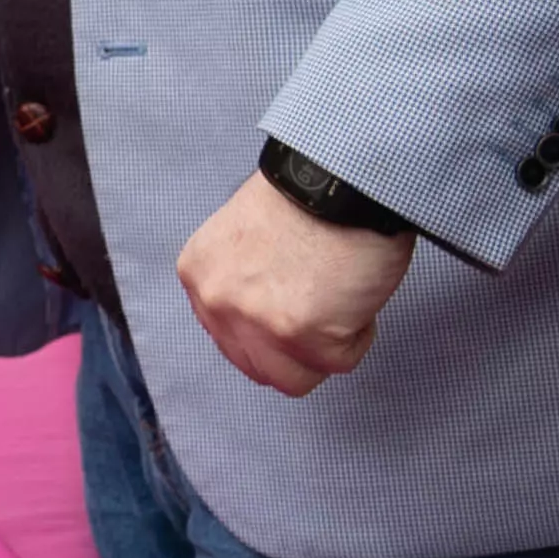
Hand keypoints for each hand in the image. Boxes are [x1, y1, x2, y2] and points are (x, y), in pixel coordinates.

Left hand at [176, 172, 413, 397]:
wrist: (344, 178)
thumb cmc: (309, 196)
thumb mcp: (247, 235)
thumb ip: (243, 279)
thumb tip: (261, 318)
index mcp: (200, 273)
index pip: (227, 338)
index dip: (268, 332)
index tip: (293, 312)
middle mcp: (218, 301)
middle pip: (256, 367)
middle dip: (293, 350)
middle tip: (322, 314)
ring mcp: (258, 323)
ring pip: (293, 379)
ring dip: (324, 351)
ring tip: (340, 304)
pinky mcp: (304, 335)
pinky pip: (339, 363)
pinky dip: (358, 335)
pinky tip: (356, 294)